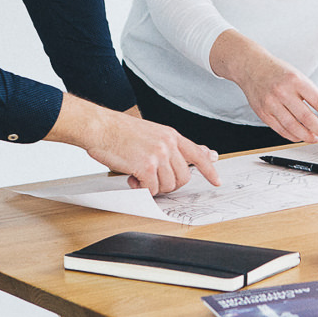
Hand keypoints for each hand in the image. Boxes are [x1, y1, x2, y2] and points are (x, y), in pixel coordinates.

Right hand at [48, 95, 220, 193]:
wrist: (101, 127)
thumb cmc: (120, 132)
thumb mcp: (152, 133)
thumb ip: (170, 146)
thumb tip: (187, 158)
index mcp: (171, 135)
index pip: (198, 154)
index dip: (209, 169)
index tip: (217, 180)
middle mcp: (168, 144)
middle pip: (184, 177)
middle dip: (170, 184)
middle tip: (153, 180)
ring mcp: (158, 155)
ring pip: (168, 186)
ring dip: (154, 187)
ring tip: (139, 175)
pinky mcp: (146, 166)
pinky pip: (152, 189)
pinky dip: (143, 189)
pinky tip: (133, 178)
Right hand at [209, 30, 317, 145]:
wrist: (251, 67)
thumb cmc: (278, 72)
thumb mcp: (298, 76)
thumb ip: (310, 95)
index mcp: (296, 80)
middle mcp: (283, 91)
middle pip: (307, 118)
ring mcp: (271, 103)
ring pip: (293, 127)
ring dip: (308, 137)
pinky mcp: (262, 113)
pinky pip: (281, 130)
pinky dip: (293, 136)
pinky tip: (302, 137)